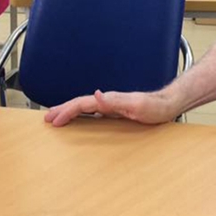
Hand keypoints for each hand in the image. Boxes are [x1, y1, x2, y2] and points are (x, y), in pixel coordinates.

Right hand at [44, 89, 177, 126]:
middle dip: (62, 110)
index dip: (66, 111)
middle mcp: (108, 101)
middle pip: (79, 104)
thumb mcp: (136, 105)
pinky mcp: (116, 112)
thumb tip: (96, 95)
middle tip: (46, 118)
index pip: (82, 104)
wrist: (169, 105)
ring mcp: (111, 106)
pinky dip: (81, 115)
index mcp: (109, 100)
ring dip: (69, 112)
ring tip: (56, 118)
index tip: (53, 120)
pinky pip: (93, 113)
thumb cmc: (155, 107)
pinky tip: (80, 120)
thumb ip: (116, 101)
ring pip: (84, 108)